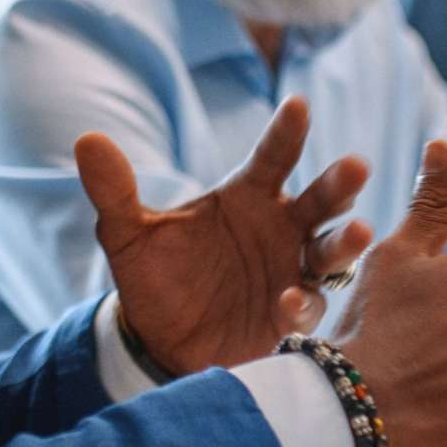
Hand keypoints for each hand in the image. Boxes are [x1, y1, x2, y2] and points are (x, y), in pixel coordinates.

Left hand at [75, 96, 371, 373]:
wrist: (158, 342)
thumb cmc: (155, 277)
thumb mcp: (128, 235)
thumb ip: (115, 190)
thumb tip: (86, 140)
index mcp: (248, 196)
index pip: (273, 156)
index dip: (287, 132)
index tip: (298, 105)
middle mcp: (281, 228)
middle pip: (320, 200)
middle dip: (339, 184)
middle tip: (356, 166)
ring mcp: (292, 270)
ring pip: (330, 250)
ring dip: (345, 241)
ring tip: (360, 231)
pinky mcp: (291, 314)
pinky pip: (308, 304)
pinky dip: (302, 302)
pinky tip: (287, 300)